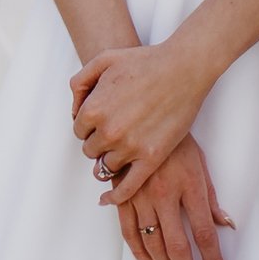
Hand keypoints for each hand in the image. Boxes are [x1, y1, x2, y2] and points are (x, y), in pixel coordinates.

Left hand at [71, 39, 214, 202]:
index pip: (79, 131)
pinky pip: (127, 186)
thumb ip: (80, 83)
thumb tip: (75, 110)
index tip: (102, 123)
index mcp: (93, 109)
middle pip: (91, 150)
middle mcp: (108, 131)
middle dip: (99, 143)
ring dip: (110, 160)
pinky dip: (117, 195)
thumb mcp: (103, 60)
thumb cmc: (145, 61)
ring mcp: (130, 147)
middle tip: (116, 133)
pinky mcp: (151, 158)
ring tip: (123, 150)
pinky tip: (109, 198)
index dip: (90, 127)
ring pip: (106, 167)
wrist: (183, 69)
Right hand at [112, 138, 234, 259]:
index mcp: (189, 185)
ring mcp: (140, 195)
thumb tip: (226, 225)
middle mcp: (164, 194)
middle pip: (178, 246)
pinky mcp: (122, 194)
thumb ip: (211, 198)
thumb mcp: (199, 162)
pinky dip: (138, 252)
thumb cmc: (174, 136)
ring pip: (153, 243)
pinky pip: (129, 230)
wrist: (139, 111)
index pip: (204, 234)